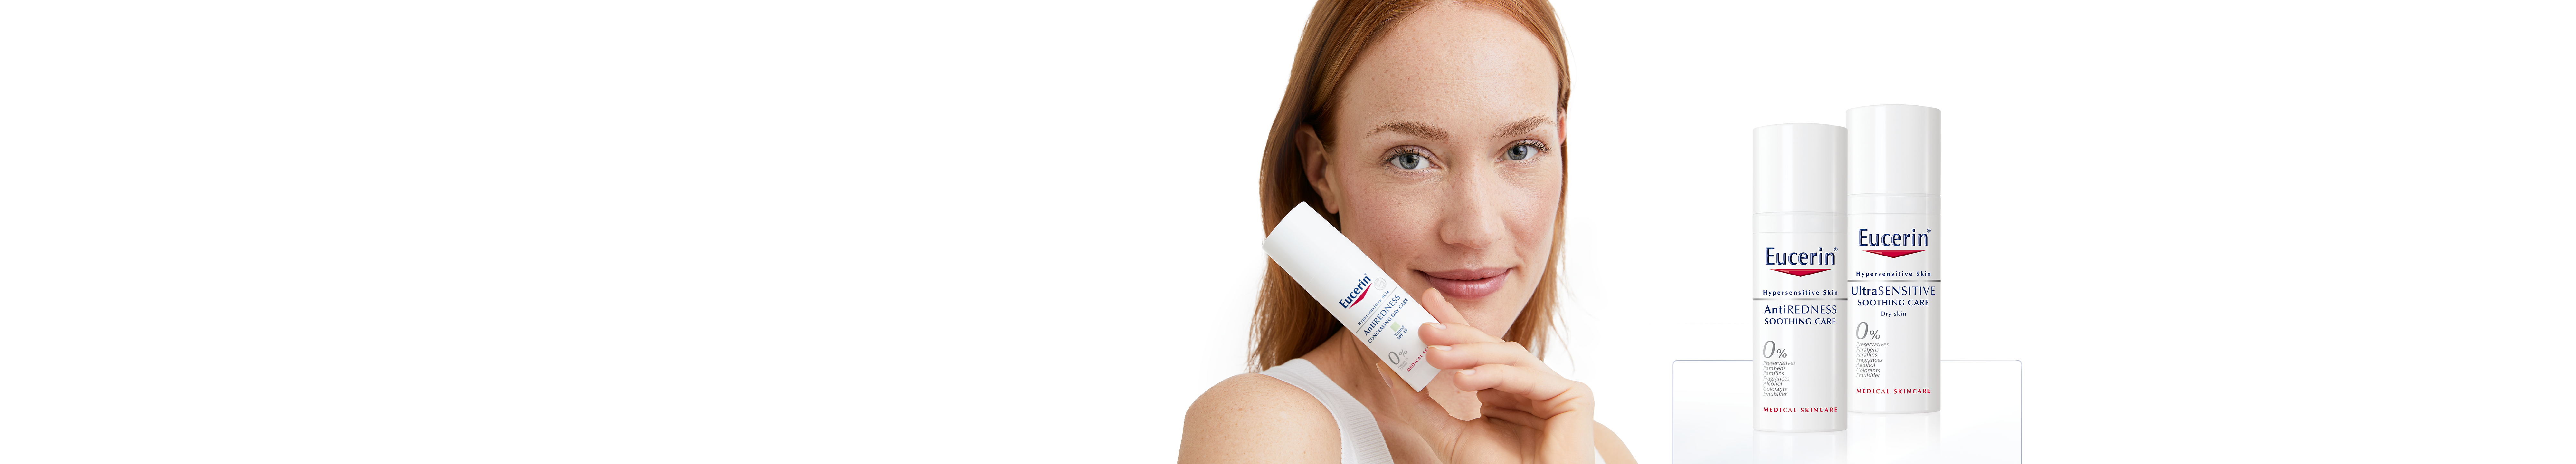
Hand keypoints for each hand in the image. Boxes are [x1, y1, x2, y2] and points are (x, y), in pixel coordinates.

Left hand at [1415, 287, 1594, 463]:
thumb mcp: (1446, 435)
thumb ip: (1418, 403)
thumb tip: (1385, 367)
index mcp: (1502, 392)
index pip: (1476, 352)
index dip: (1454, 326)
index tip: (1426, 304)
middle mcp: (1527, 386)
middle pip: (1491, 349)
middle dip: (1456, 335)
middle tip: (1423, 327)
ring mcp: (1551, 389)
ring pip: (1508, 357)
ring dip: (1468, 354)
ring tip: (1435, 356)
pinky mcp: (1574, 396)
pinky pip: (1529, 376)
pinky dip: (1495, 375)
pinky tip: (1465, 379)